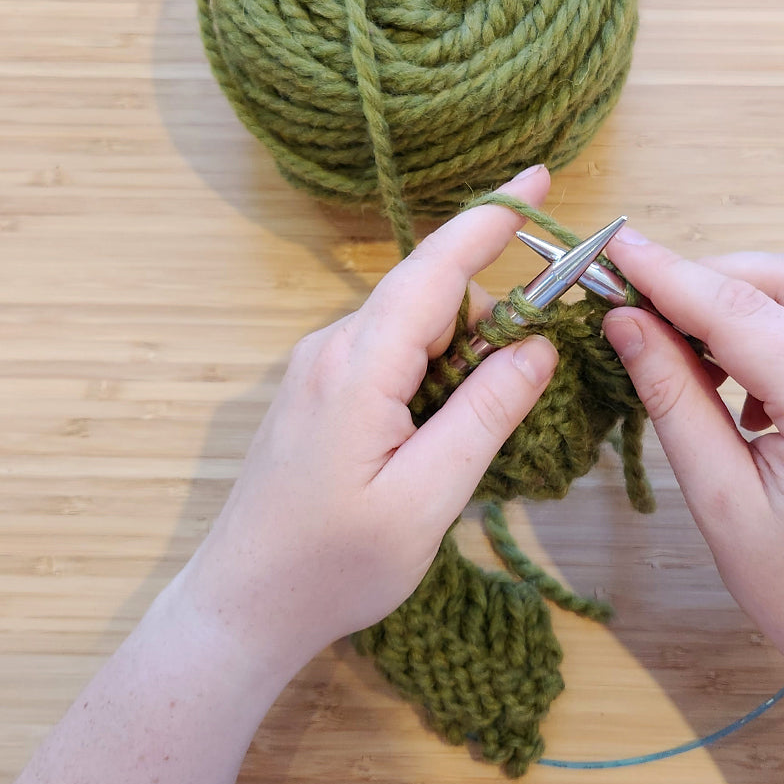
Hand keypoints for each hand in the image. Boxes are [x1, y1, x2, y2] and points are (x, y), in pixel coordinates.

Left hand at [175, 166, 558, 686]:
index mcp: (357, 366)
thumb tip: (538, 346)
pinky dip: (432, 371)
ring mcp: (318, 368)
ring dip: (463, 353)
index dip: (491, 219)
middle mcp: (331, 349)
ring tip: (474, 432)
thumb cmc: (333, 564)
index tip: (539, 177)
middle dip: (492, 312)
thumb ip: (485, 413)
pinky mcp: (318, 391)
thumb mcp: (427, 497)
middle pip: (430, 294)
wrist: (243, 605)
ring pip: (412, 326)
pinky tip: (440, 433)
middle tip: (533, 374)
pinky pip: (389, 353)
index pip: (435, 268)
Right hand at [602, 235, 783, 710]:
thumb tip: (627, 322)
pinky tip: (745, 381)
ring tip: (685, 344)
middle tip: (641, 298)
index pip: (740, 312)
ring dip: (747, 299)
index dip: (667, 273)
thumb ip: (674, 399)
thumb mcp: (721, 502)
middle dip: (709, 276)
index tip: (612, 246)